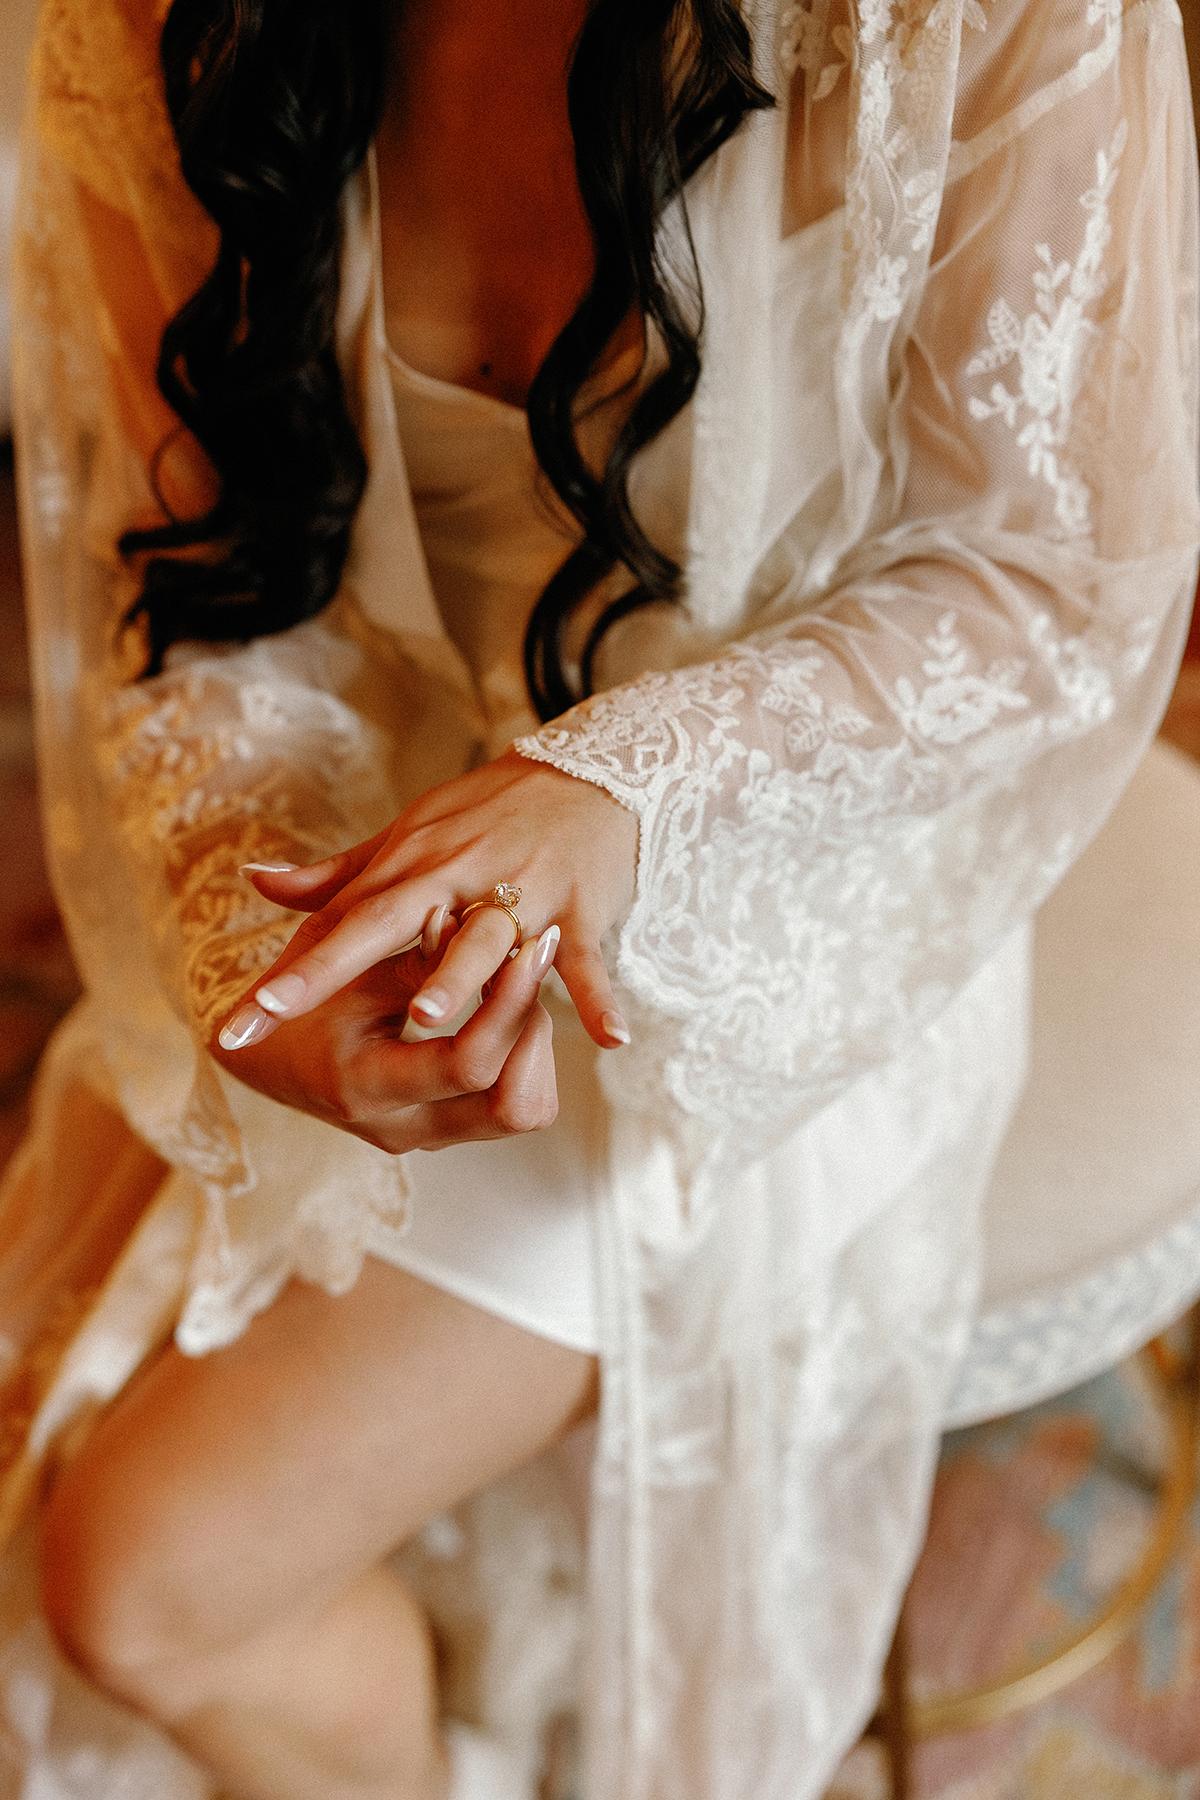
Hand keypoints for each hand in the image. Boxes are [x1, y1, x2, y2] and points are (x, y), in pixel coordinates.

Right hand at [209, 915, 561, 1152]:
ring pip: (524, 1111)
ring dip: (534, 1043)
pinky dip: (523, 1055)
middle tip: (537, 961)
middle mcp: (403, 1128)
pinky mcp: (445, 1127)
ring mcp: (428, 1135)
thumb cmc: (298, 997)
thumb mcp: (346, 967)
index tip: (529, 946)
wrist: (267, 1054)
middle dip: (534, 1029)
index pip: (469, 1065)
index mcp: (366, 1087)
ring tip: (523, 979)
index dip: (509, 1004)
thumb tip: (463, 918)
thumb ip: (409, 953)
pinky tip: (512, 1003)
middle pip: (513, 1106)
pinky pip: (511, 1103)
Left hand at [216, 748, 638, 1054]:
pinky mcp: (580, 908)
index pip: (338, 925)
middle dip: (328, 972)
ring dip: (460, 975)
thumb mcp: (409, 836)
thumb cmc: (488, 814)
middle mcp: (457, 877)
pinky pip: (586, 958)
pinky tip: (608, 1039)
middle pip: (387, 928)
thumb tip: (255, 881)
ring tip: (427, 1015)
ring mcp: (520, 892)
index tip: (237, 1020)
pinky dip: (598, 996)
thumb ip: (338, 873)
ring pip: (485, 936)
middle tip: (276, 1014)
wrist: (587, 775)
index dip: (289, 974)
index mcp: (411, 868)